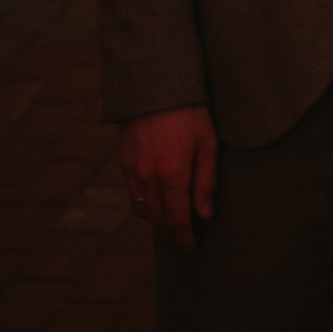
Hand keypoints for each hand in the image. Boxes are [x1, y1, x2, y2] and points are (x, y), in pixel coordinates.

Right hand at [120, 104, 217, 243]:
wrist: (154, 83)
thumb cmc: (189, 110)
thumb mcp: (207, 142)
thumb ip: (205, 181)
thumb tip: (204, 215)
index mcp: (172, 174)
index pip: (176, 219)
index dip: (183, 238)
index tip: (191, 248)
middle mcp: (148, 177)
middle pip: (158, 219)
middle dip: (171, 234)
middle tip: (183, 241)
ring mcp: (133, 170)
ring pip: (143, 210)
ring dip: (157, 222)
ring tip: (172, 225)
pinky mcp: (124, 162)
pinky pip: (133, 195)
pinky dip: (144, 206)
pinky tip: (156, 204)